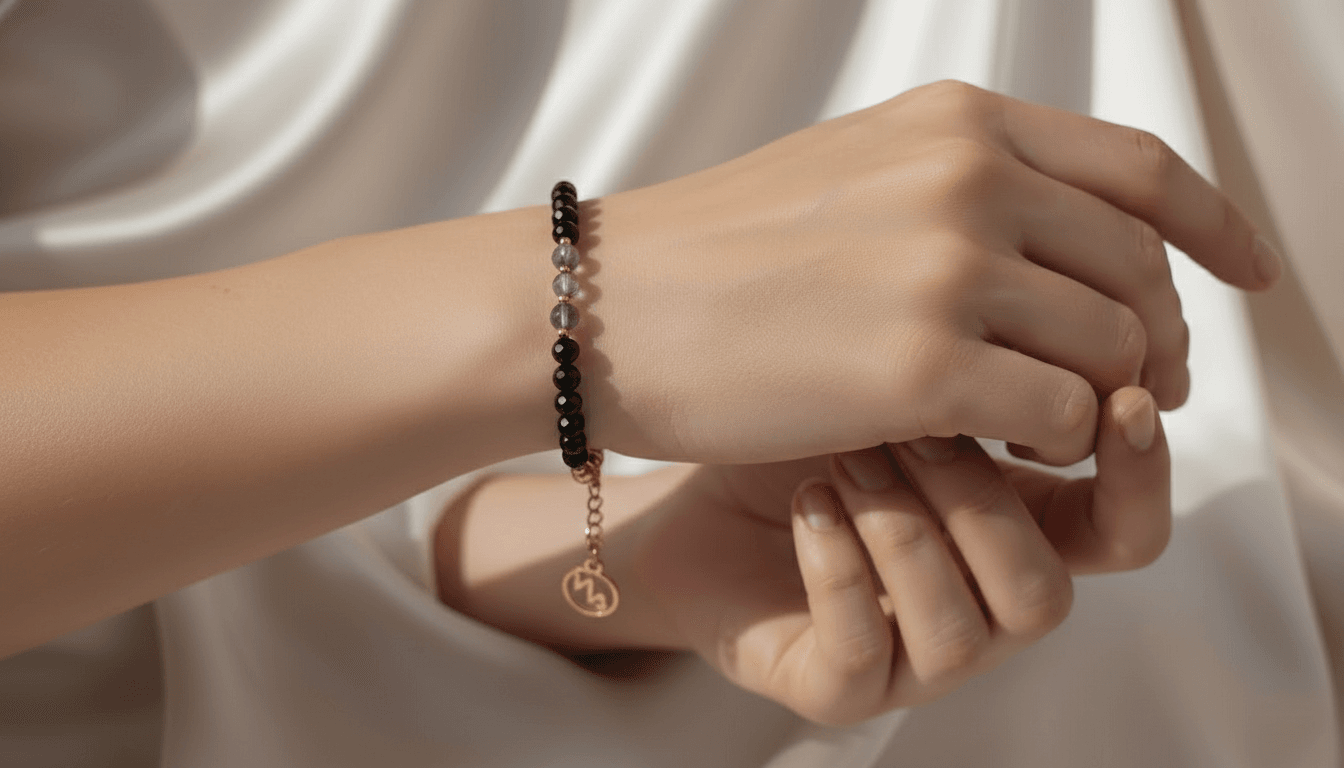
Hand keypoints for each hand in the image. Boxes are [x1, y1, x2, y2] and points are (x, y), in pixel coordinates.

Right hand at [587, 80, 1276, 464]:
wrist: (608, 304)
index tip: (1251, 278)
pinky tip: (1004, 455)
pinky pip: (1061, 418)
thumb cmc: (715, 253)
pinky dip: (1053, 447)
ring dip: (1102, 403)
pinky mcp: (923, 365)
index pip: (1141, 169)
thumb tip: (1063, 238)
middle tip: (1142, 394)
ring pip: (1113, 349)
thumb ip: (962, 184)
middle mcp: (969, 178)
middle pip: (1140, 270)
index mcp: (957, 124)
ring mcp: (949, 268)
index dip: (1216, 228)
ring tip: (1047, 432)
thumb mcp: (854, 173)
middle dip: (1164, 342)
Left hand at [633, 386, 1168, 724]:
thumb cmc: (806, 422)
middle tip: (910, 421)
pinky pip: (863, 652)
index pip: (1126, 535)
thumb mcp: (907, 375)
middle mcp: (980, 609)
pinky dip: (838, 569)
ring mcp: (910, 660)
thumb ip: (995, 360)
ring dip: (905, 533)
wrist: (699, 480)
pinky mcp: (835, 687)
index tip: (1122, 399)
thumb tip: (1068, 308)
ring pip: (961, 632)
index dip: (1140, 479)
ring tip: (845, 462)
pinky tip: (809, 502)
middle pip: (1044, 592)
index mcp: (1021, 533)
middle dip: (977, 500)